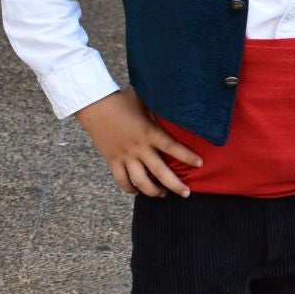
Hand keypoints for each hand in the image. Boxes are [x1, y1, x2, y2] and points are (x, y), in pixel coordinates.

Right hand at [75, 89, 201, 196]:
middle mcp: (139, 147)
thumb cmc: (122, 99)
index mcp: (149, 132)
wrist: (94, 104)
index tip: (200, 163)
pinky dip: (130, 189)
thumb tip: (177, 106)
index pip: (172, 147)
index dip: (187, 156)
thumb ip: (159, 110)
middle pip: (160, 172)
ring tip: (163, 194)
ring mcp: (125, 156)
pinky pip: (122, 180)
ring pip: (140, 181)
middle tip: (186, 193)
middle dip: (175, 185)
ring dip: (153, 191)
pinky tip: (138, 191)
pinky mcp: (112, 160)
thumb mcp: (145, 101)